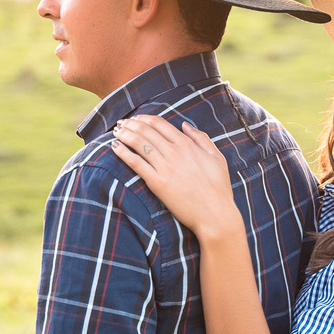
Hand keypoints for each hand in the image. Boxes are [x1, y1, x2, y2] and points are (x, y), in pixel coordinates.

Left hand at [111, 115, 240, 239]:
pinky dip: (123, 153)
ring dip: (124, 134)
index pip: (159, 124)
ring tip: (115, 132)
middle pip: (146, 130)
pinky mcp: (157, 183)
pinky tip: (114, 147)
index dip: (144, 118)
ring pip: (138, 143)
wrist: (215, 214)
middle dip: (130, 124)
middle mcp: (175, 152)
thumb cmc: (219, 188)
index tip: (135, 119)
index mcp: (187, 145)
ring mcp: (165, 167)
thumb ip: (201, 138)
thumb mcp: (216, 157)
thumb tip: (185, 124)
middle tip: (121, 123)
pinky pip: (135, 163)